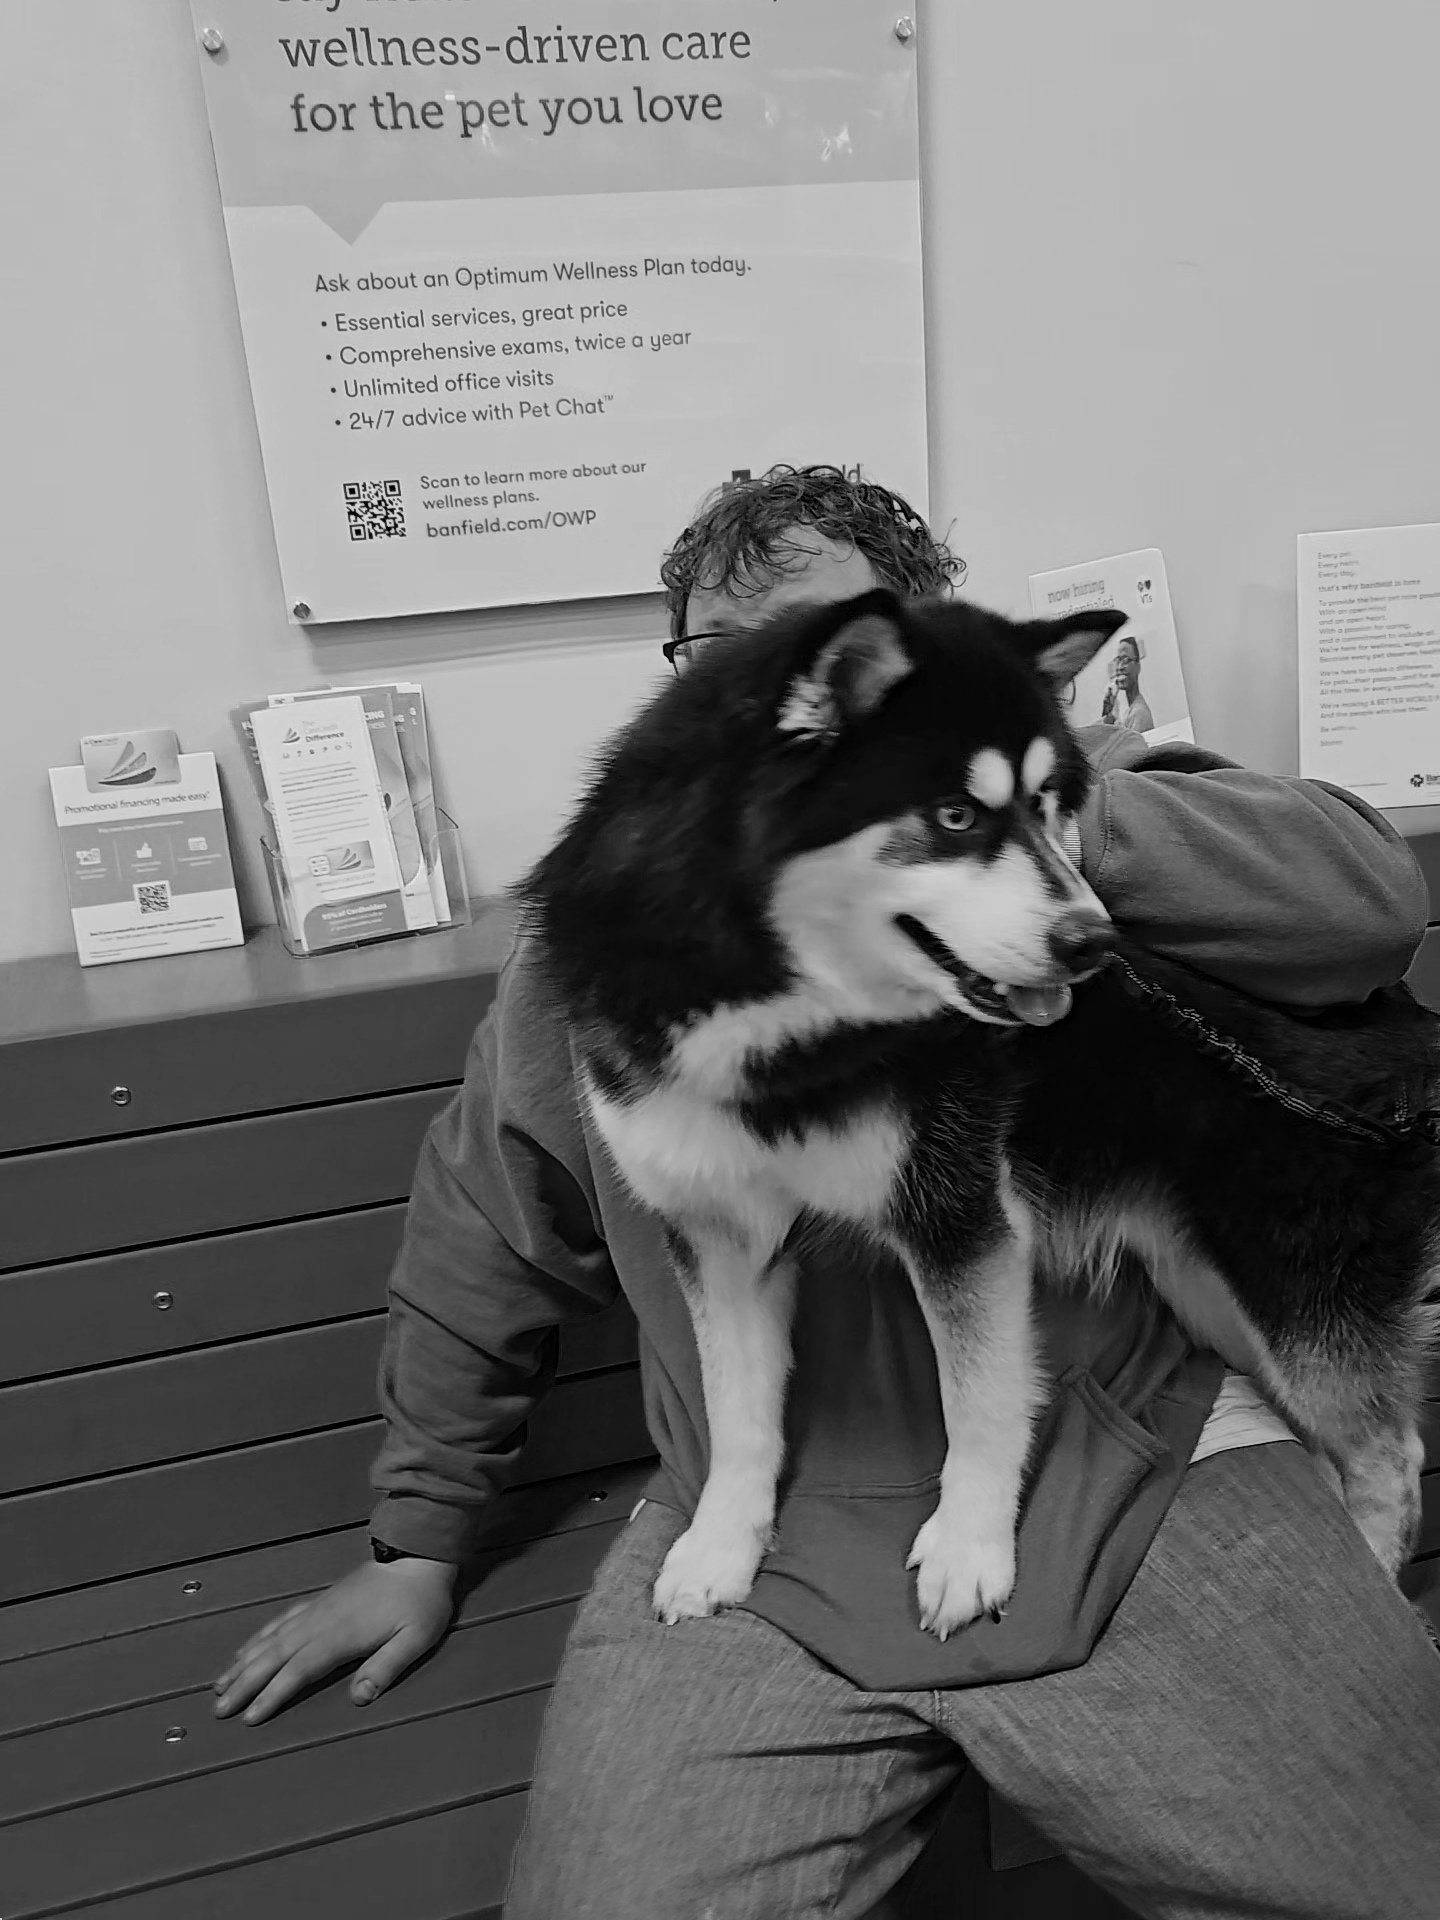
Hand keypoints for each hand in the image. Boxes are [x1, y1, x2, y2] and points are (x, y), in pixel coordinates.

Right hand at [212, 1555, 458, 1724]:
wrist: (417, 1554)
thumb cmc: (420, 1602)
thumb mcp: (415, 1638)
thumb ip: (386, 1667)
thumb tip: (358, 1699)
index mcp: (341, 1635)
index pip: (299, 1670)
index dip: (272, 1694)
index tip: (248, 1718)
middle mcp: (320, 1622)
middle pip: (274, 1657)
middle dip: (244, 1684)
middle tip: (218, 1709)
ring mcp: (317, 1610)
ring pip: (271, 1639)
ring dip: (243, 1663)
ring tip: (219, 1685)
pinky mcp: (319, 1601)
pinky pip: (280, 1621)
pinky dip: (258, 1638)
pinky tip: (244, 1649)